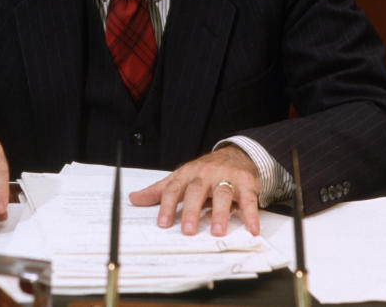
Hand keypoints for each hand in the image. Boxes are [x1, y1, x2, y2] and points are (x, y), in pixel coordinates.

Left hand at [128, 145, 259, 236]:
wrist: (237, 153)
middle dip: (192, 210)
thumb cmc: (205, 171)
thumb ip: (159, 190)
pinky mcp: (246, 183)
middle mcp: (206, 174)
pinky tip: (251, 228)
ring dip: (220, 213)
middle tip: (188, 230)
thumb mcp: (181, 177)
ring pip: (222, 193)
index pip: (174, 189)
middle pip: (197, 191)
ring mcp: (227, 177)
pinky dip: (251, 214)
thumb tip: (134, 199)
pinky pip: (248, 199)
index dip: (167, 205)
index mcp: (188, 174)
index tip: (162, 223)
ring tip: (217, 232)